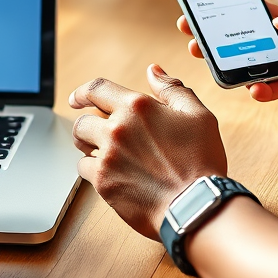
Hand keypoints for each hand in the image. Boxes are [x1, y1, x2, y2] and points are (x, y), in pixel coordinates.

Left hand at [68, 65, 227, 239]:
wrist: (195, 205)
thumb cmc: (200, 161)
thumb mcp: (197, 115)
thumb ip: (171, 88)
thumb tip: (153, 71)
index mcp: (137, 107)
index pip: (97, 89)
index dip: (82, 92)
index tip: (77, 99)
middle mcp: (117, 129)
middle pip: (82, 121)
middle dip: (87, 126)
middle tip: (96, 134)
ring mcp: (108, 157)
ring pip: (80, 146)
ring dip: (89, 147)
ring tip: (105, 154)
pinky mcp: (104, 184)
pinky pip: (85, 171)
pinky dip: (95, 171)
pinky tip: (113, 174)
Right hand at [178, 0, 277, 137]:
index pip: (270, 8)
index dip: (239, 6)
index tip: (210, 4)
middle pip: (257, 35)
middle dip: (225, 35)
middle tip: (193, 36)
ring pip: (262, 63)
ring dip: (237, 63)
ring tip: (212, 63)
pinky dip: (264, 89)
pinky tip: (255, 90)